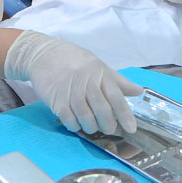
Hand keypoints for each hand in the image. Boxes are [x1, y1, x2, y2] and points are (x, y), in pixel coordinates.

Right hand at [4, 30, 142, 133]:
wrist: (43, 54)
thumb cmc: (73, 59)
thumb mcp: (98, 65)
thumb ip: (118, 81)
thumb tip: (138, 91)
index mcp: (99, 73)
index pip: (116, 97)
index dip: (125, 115)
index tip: (131, 128)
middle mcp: (86, 82)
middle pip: (102, 111)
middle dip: (108, 125)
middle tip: (109, 128)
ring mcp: (70, 92)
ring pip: (86, 119)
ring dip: (92, 127)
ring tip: (93, 126)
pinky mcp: (56, 101)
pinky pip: (70, 120)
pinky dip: (76, 126)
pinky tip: (77, 123)